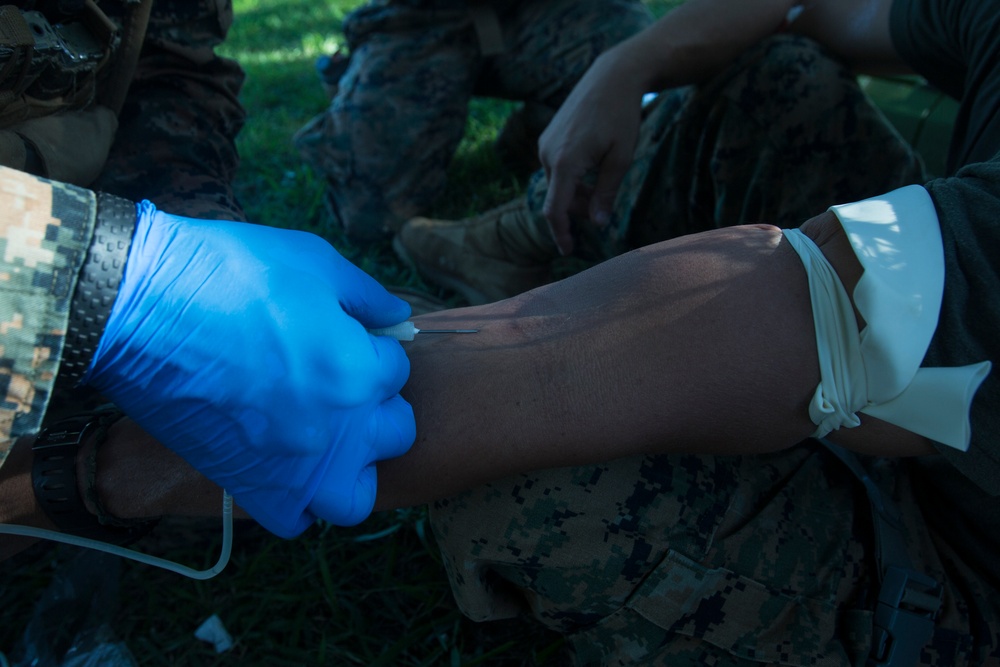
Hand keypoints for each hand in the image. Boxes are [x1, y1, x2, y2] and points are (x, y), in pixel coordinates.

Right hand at [82, 202, 414, 536]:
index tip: (342, 336)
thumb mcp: (314, 262)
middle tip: (340, 382)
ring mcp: (293, 466)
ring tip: (331, 439)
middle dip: (376, 405)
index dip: (372, 348)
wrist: (138, 306)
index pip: (396, 370)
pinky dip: (300, 501)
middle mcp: (337, 430)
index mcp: (358, 373)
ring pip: (355, 494)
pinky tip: (289, 467)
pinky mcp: (249, 486)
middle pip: (394, 431)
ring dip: (353, 468)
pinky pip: (296, 520)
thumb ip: (368, 298)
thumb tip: (398, 319)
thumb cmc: (230, 273)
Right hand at [539, 48, 646, 253]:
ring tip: (600, 183)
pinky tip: (592, 165)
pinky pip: (555, 167)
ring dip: (575, 192)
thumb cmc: (621, 116)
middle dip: (577, 209)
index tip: (568, 250)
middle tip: (602, 207)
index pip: (554, 210)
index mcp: (565, 162)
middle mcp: (548, 154)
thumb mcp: (621, 158)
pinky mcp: (547, 136)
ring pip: (556, 183)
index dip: (560, 233)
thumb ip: (605, 193)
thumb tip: (597, 224)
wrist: (612, 76)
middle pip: (558, 198)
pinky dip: (570, 177)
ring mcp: (545, 144)